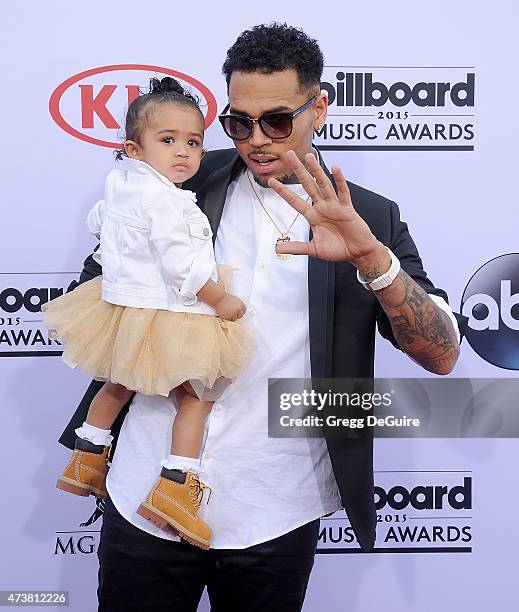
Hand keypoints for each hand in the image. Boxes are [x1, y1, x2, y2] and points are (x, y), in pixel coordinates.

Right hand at [214, 293, 245, 320]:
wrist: (218, 298)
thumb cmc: (225, 298)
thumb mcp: (234, 300)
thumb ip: (238, 305)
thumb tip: (239, 311)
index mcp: (241, 304)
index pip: (244, 311)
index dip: (240, 312)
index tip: (238, 312)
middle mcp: (238, 309)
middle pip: (240, 316)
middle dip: (237, 315)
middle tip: (232, 313)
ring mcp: (233, 314)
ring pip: (234, 319)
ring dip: (231, 317)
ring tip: (227, 312)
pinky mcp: (228, 317)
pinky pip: (228, 319)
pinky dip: (226, 317)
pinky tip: (224, 313)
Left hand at [268, 150, 385, 266]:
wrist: (357, 253)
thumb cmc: (338, 249)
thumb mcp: (314, 249)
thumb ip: (297, 247)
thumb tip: (278, 249)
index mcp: (313, 216)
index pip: (295, 201)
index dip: (283, 191)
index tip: (271, 182)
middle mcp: (322, 207)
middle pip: (307, 185)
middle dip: (298, 170)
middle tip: (289, 155)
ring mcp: (334, 206)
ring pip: (323, 184)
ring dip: (316, 170)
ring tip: (309, 157)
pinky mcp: (347, 208)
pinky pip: (343, 192)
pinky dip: (340, 180)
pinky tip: (335, 168)